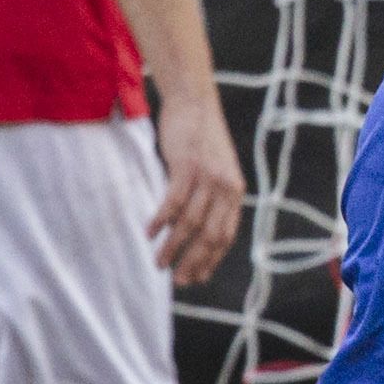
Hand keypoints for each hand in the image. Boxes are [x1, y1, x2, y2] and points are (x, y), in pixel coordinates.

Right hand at [148, 86, 245, 283]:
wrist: (195, 103)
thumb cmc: (201, 140)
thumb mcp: (216, 171)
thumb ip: (211, 199)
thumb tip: (196, 231)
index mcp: (235, 193)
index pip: (226, 236)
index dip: (211, 260)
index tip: (196, 278)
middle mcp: (226, 188)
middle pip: (210, 236)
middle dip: (193, 262)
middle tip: (177, 280)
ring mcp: (208, 177)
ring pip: (190, 223)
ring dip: (172, 247)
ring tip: (158, 263)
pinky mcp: (188, 166)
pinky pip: (173, 201)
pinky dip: (160, 221)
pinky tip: (149, 233)